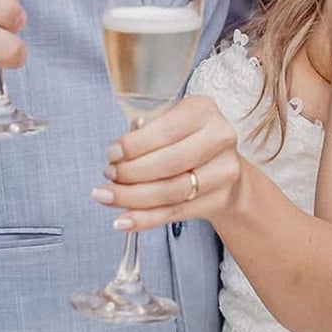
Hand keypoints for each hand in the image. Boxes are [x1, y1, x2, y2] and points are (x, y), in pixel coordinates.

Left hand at [92, 95, 241, 231]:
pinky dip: (145, 219)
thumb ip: (146, 136)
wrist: (223, 167)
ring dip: (133, 197)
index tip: (112, 155)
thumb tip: (116, 158)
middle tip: (109, 175)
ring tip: (107, 197)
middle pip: (170, 163)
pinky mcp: (218, 200)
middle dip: (131, 173)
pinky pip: (175, 213)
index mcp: (203, 110)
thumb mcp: (169, 123)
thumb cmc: (186, 140)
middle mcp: (219, 138)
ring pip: (171, 191)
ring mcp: (223, 172)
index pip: (166, 131)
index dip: (135, 146)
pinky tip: (124, 220)